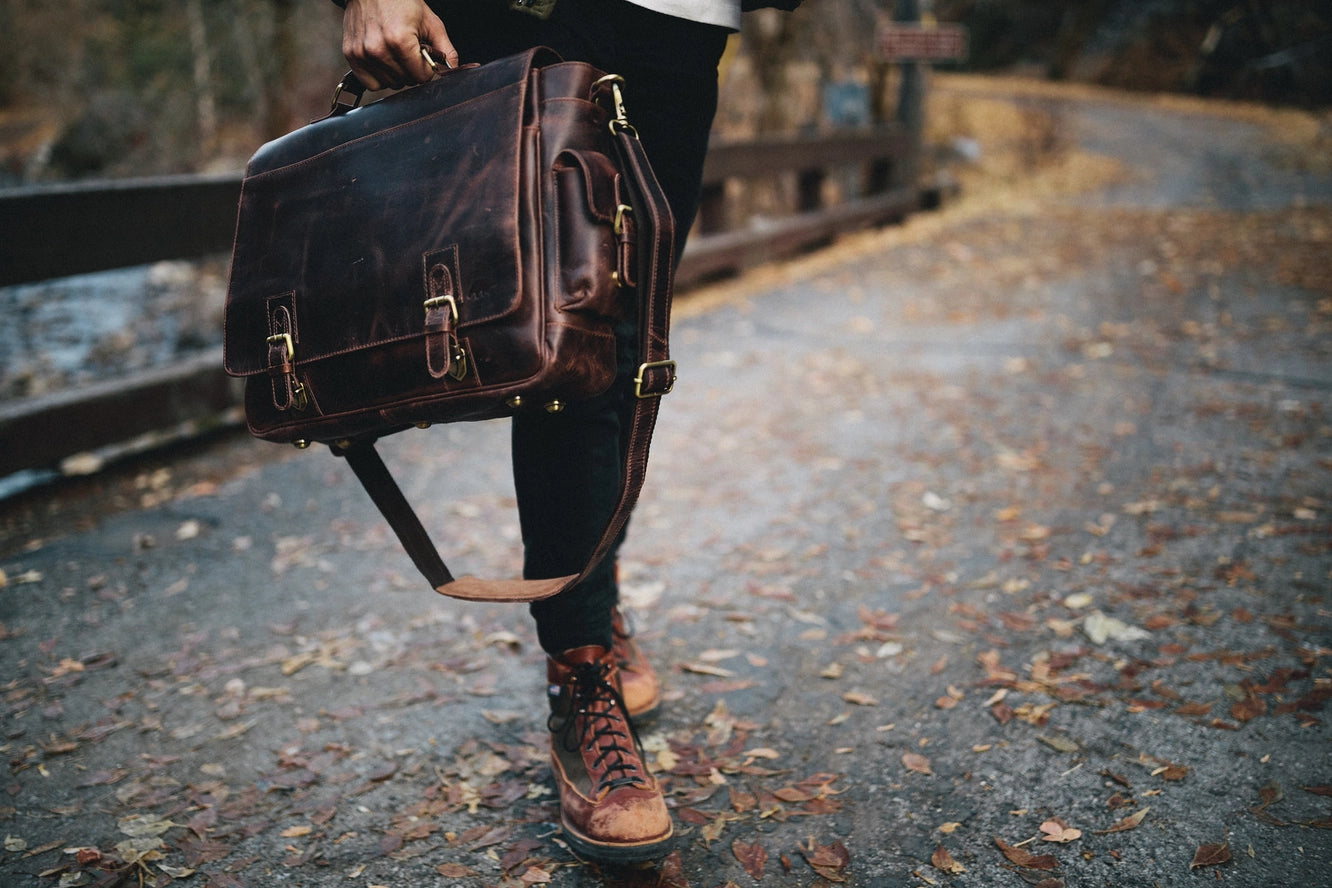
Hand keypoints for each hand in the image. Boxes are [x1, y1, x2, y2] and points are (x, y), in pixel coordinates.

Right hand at [341, 0, 457, 90]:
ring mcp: (362, 53)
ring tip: (395, 52)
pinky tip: (384, 60)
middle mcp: (378, 50)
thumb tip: (453, 69)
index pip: (421, 77)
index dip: (427, 68)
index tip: (423, 55)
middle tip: (409, 50)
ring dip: (397, 73)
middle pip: (406, 81)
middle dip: (412, 69)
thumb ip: (445, 48)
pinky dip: (380, 76)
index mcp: (400, 41)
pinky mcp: (351, 55)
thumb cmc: (400, 1)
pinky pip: (371, 83)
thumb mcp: (430, 22)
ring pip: (390, 83)